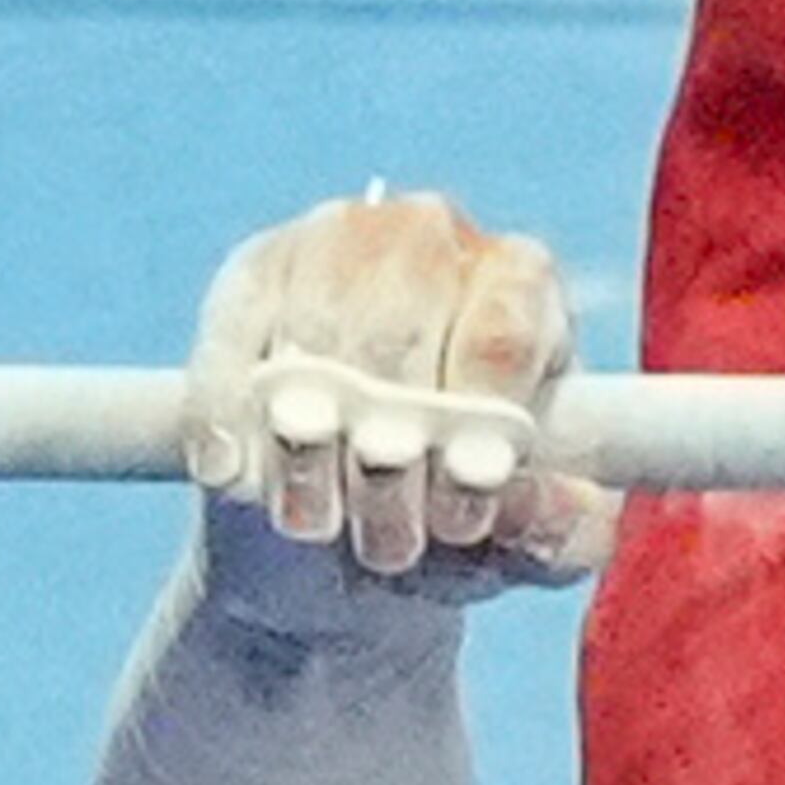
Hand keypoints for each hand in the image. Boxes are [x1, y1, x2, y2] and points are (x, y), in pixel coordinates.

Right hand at [182, 189, 616, 608]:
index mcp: (523, 280)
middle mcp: (432, 237)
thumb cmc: (456, 503)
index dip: (477, 423)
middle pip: (400, 343)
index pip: (502, 335)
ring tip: (321, 525)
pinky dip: (228, 417)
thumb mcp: (520, 529)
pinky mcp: (254, 272)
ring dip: (311, 455)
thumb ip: (555, 527)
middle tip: (391, 546)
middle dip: (391, 464)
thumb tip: (549, 506)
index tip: (459, 506)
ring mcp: (335, 243)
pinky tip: (238, 477)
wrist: (352, 510)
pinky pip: (231, 341)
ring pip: (314, 347)